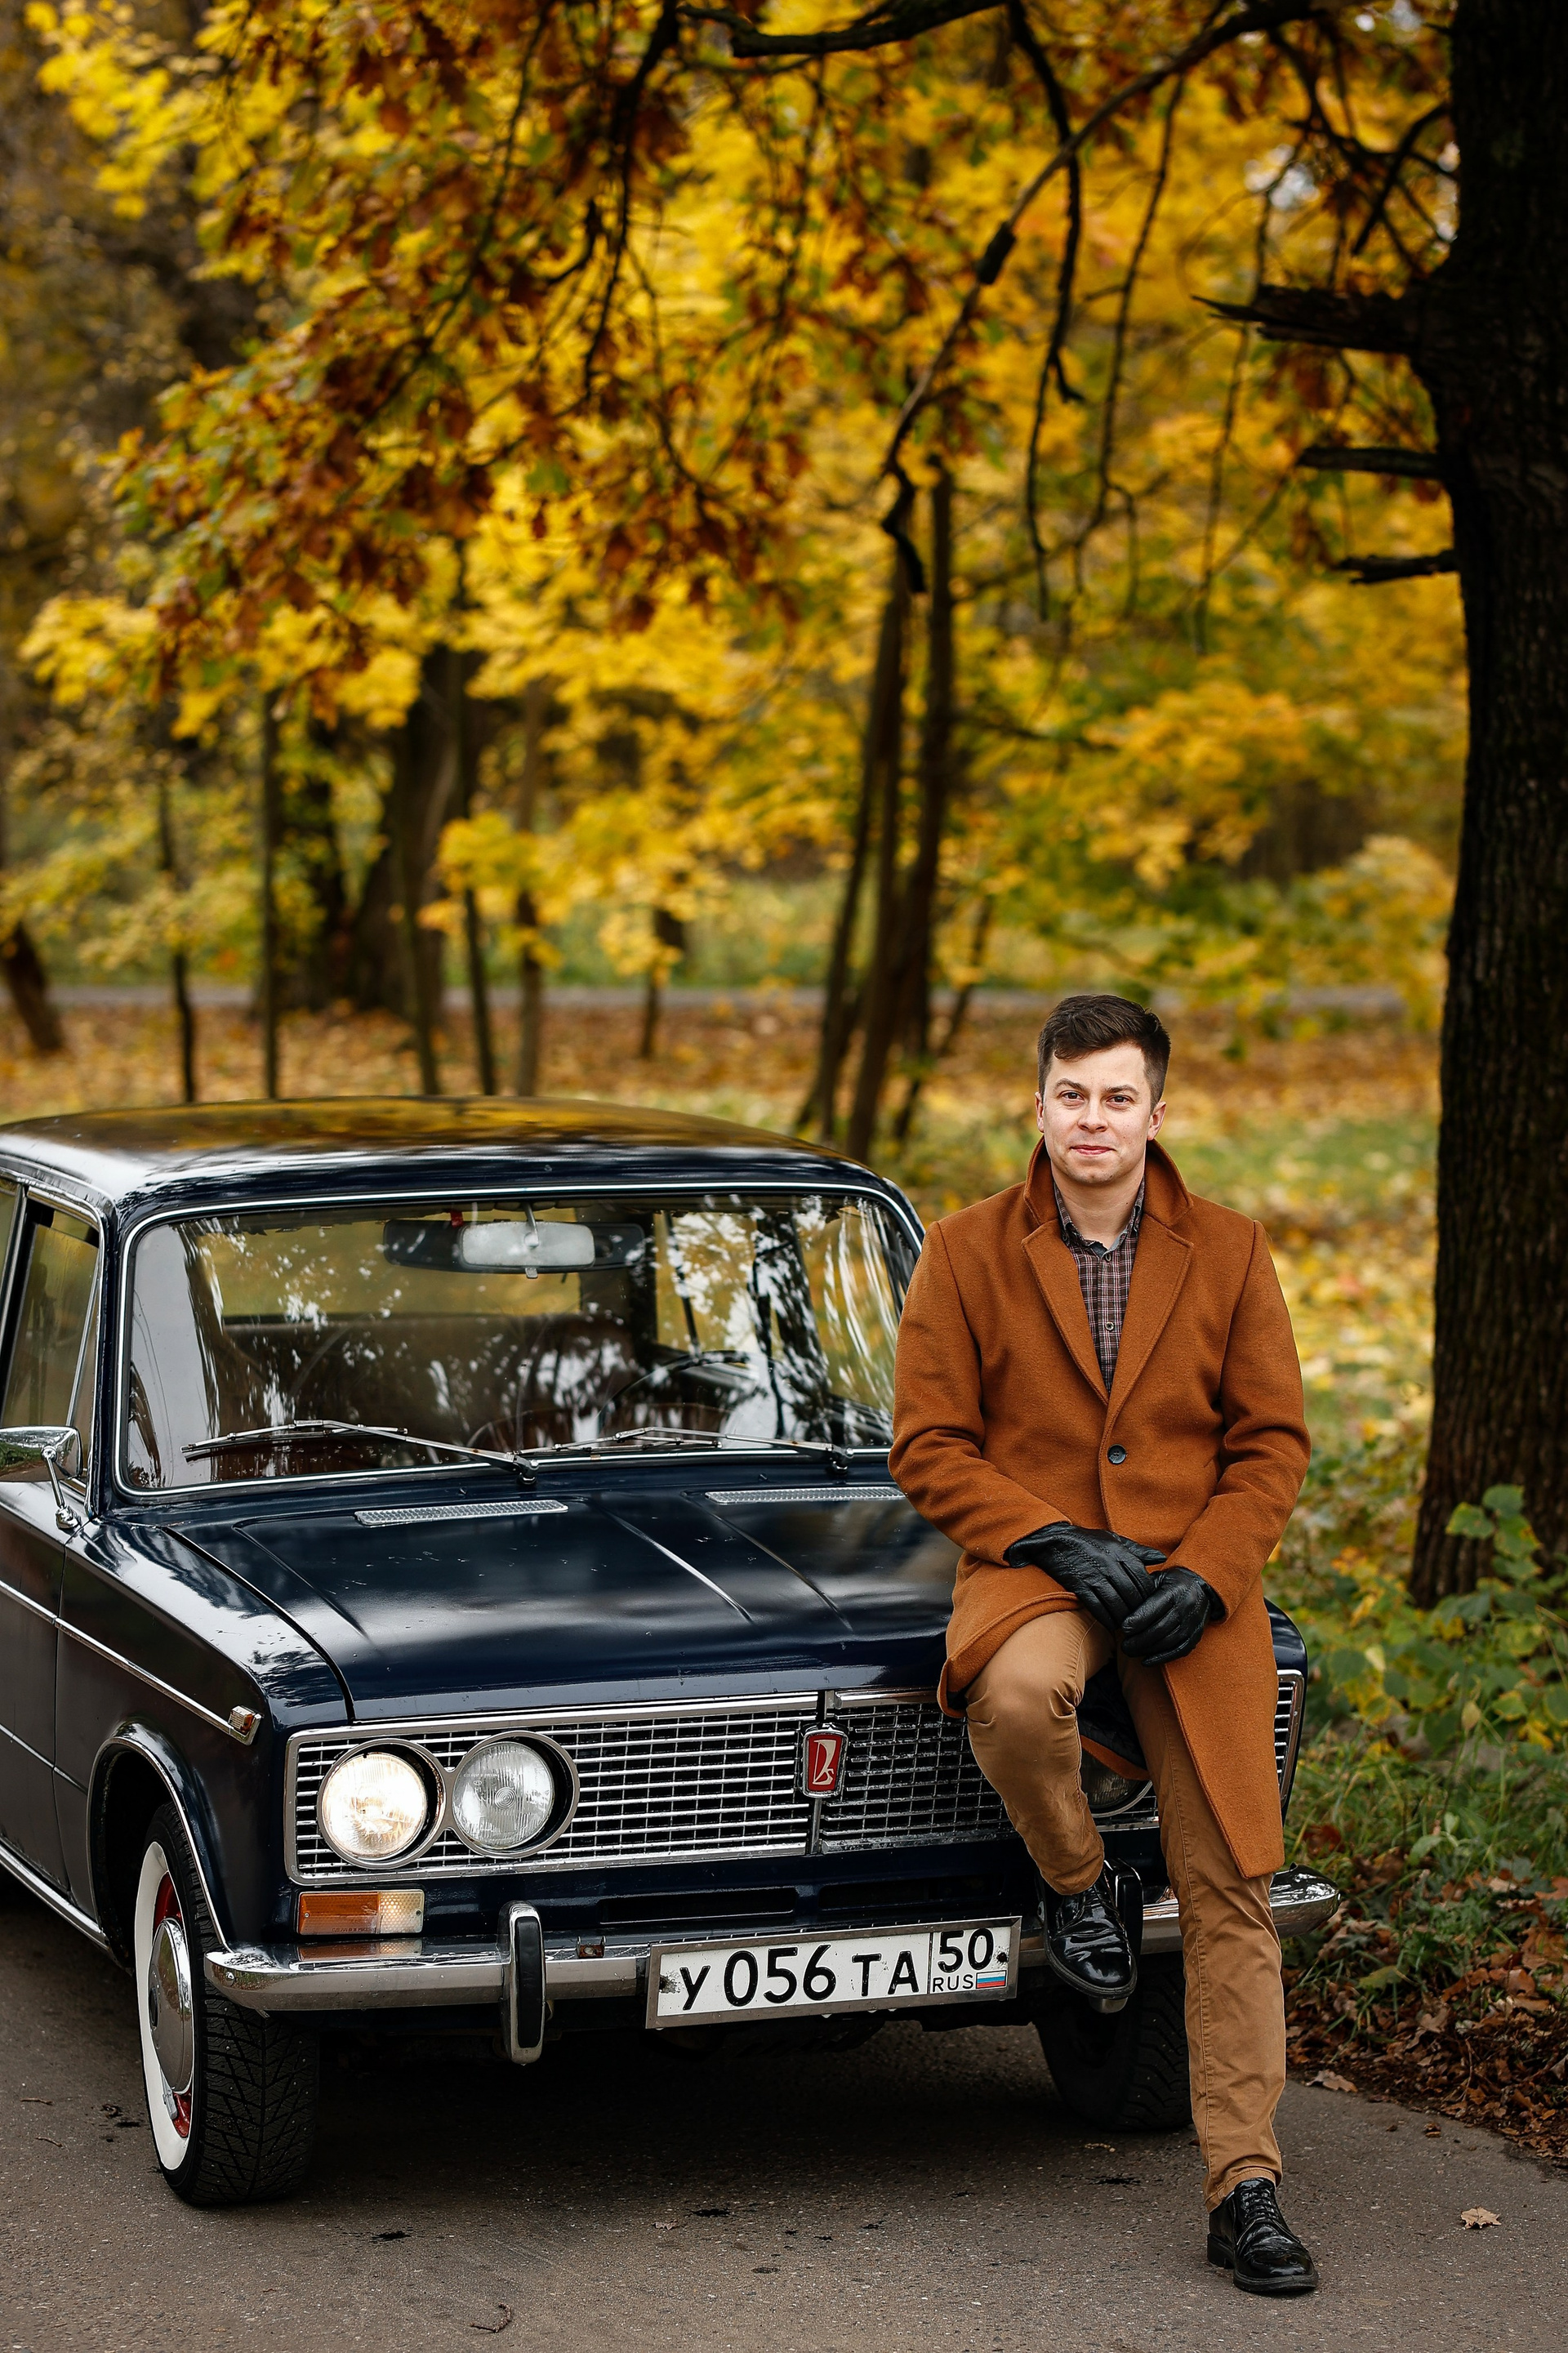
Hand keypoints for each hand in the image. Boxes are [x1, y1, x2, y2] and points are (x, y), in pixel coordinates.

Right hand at [1004, 1523, 1166, 1633]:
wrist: (1054, 1540)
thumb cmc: (1088, 1540)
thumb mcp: (1115, 1539)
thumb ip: (1138, 1550)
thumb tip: (1161, 1558)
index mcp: (1120, 1552)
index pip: (1143, 1580)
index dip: (1149, 1597)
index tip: (1150, 1606)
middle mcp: (1109, 1564)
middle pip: (1131, 1595)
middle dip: (1137, 1611)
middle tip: (1140, 1621)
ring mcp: (1094, 1575)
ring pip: (1116, 1604)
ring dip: (1123, 1619)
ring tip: (1127, 1626)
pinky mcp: (1079, 1585)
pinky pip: (1097, 1607)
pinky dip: (1106, 1619)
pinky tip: (1110, 1624)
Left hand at [1120, 1566, 1217, 1664]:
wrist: (1203, 1589)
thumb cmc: (1173, 1583)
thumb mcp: (1158, 1579)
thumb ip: (1143, 1590)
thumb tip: (1121, 1606)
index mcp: (1174, 1591)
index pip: (1154, 1608)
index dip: (1138, 1620)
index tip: (1124, 1628)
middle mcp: (1186, 1608)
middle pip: (1160, 1628)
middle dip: (1139, 1640)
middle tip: (1123, 1645)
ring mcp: (1192, 1624)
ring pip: (1168, 1642)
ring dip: (1147, 1649)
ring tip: (1130, 1651)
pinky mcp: (1196, 1636)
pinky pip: (1178, 1651)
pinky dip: (1161, 1658)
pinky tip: (1146, 1661)